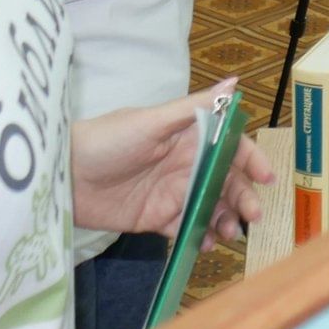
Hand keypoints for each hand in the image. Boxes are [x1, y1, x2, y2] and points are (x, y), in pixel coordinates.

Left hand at [71, 85, 273, 243]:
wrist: (62, 176)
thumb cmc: (106, 140)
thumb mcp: (151, 121)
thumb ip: (195, 107)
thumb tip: (235, 84)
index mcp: (189, 137)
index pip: (231, 146)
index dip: (252, 161)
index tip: (266, 179)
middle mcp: (187, 164)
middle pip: (227, 181)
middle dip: (244, 198)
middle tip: (253, 217)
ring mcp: (173, 192)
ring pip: (212, 206)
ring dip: (226, 219)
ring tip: (228, 233)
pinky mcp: (157, 218)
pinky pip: (187, 228)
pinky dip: (201, 237)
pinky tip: (205, 244)